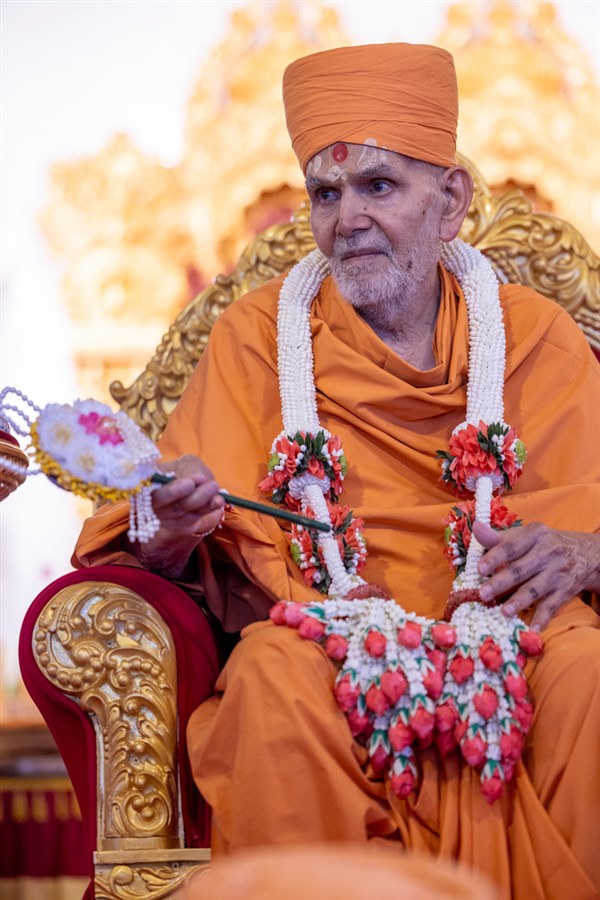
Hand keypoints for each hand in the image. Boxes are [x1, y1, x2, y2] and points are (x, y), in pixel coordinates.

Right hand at [152, 454, 224, 537]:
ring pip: (179, 511)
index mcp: (146, 482)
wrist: (195, 490)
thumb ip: (189, 470)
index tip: (190, 483)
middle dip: (184, 495)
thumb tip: (198, 480)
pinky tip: (218, 501)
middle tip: (202, 484)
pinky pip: (191, 519)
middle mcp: (149, 502)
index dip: (170, 488)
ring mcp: (163, 517)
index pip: (149, 487)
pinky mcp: (178, 526)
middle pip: (162, 502)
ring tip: (215, 487)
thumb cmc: (186, 472)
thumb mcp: (186, 464)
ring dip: (200, 500)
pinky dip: (206, 509)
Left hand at [473, 521, 599, 630]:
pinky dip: (542, 618)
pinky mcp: (566, 590)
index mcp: (535, 534)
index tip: (479, 569)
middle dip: (501, 583)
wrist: (585, 553)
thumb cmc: (543, 544)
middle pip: (520, 570)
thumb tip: (476, 528)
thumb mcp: (526, 536)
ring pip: (535, 589)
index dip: (495, 558)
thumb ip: (498, 538)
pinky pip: (552, 606)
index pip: (512, 546)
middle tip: (482, 594)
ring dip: (519, 601)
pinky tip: (532, 629)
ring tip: (504, 612)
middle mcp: (548, 552)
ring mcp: (558, 573)